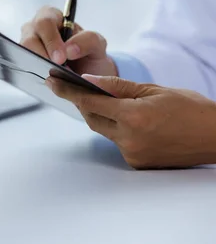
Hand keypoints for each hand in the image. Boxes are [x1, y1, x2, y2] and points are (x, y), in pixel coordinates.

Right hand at [20, 6, 116, 75]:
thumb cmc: (89, 53)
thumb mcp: (98, 44)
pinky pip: (23, 66)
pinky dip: (34, 73)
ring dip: (38, 65)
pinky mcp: (25, 61)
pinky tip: (47, 80)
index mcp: (52, 17)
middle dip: (43, 55)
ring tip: (53, 75)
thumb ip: (88, 41)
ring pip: (24, 54)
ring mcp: (27, 45)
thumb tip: (69, 50)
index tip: (62, 58)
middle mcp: (35, 29)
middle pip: (29, 39)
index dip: (51, 40)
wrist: (88, 73)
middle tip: (57, 68)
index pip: (45, 22)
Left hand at [46, 75, 215, 168]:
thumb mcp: (154, 90)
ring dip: (100, 115)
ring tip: (104, 100)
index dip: (68, 91)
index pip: (89, 101)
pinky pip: (117, 142)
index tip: (52, 82)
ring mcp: (132, 153)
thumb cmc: (192, 109)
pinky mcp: (137, 162)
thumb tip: (89, 81)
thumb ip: (118, 87)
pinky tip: (128, 120)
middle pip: (91, 117)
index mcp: (133, 116)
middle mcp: (129, 138)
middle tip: (71, 87)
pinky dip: (117, 129)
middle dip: (81, 102)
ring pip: (103, 130)